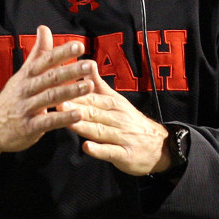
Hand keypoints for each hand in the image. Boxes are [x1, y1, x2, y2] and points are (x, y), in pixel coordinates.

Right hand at [0, 26, 92, 190]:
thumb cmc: (13, 97)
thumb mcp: (23, 74)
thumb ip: (38, 53)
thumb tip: (44, 28)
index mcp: (27, 75)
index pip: (45, 60)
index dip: (61, 53)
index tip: (79, 45)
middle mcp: (26, 89)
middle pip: (50, 77)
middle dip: (70, 70)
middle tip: (90, 64)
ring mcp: (27, 108)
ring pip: (50, 97)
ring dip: (70, 92)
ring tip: (89, 86)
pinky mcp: (28, 127)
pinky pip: (47, 122)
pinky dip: (63, 118)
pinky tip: (79, 115)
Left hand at [62, 61, 170, 175]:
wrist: (159, 146)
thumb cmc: (131, 122)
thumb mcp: (117, 100)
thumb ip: (99, 85)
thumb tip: (87, 63)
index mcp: (115, 104)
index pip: (94, 97)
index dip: (76, 94)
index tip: (58, 89)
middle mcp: (118, 118)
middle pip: (95, 112)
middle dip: (77, 108)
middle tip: (59, 103)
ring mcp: (122, 137)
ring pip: (101, 130)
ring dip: (84, 126)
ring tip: (69, 122)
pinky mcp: (125, 154)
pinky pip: (111, 151)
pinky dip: (99, 150)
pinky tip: (87, 147)